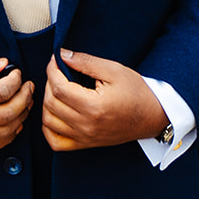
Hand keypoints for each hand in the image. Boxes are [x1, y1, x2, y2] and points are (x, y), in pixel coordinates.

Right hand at [0, 58, 33, 154]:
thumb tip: (3, 64)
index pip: (1, 92)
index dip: (15, 80)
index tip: (16, 73)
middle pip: (9, 113)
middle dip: (25, 98)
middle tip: (27, 86)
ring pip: (7, 132)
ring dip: (21, 116)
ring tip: (24, 102)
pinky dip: (10, 134)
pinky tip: (13, 121)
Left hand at [41, 49, 168, 151]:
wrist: (152, 117)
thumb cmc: (136, 92)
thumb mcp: (114, 70)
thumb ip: (86, 62)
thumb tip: (62, 55)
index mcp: (93, 106)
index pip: (58, 87)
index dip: (52, 70)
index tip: (55, 59)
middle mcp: (86, 125)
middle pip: (51, 103)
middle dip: (49, 83)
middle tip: (57, 72)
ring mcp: (85, 137)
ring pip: (49, 122)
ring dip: (47, 103)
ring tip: (56, 90)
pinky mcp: (86, 144)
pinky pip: (56, 142)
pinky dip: (48, 129)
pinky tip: (54, 114)